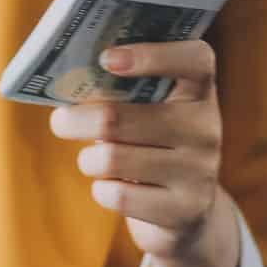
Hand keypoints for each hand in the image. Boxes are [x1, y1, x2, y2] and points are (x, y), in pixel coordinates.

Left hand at [48, 40, 236, 266]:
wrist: (185, 211)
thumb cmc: (147, 144)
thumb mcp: (144, 111)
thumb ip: (116, 89)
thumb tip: (62, 82)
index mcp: (197, 91)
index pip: (195, 60)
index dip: (151, 55)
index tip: (107, 59)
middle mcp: (206, 128)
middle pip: (115, 118)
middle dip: (74, 120)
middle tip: (61, 121)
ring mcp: (200, 171)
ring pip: (109, 158)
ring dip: (89, 160)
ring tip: (97, 159)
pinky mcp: (185, 210)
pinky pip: (116, 195)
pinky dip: (101, 190)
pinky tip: (114, 187)